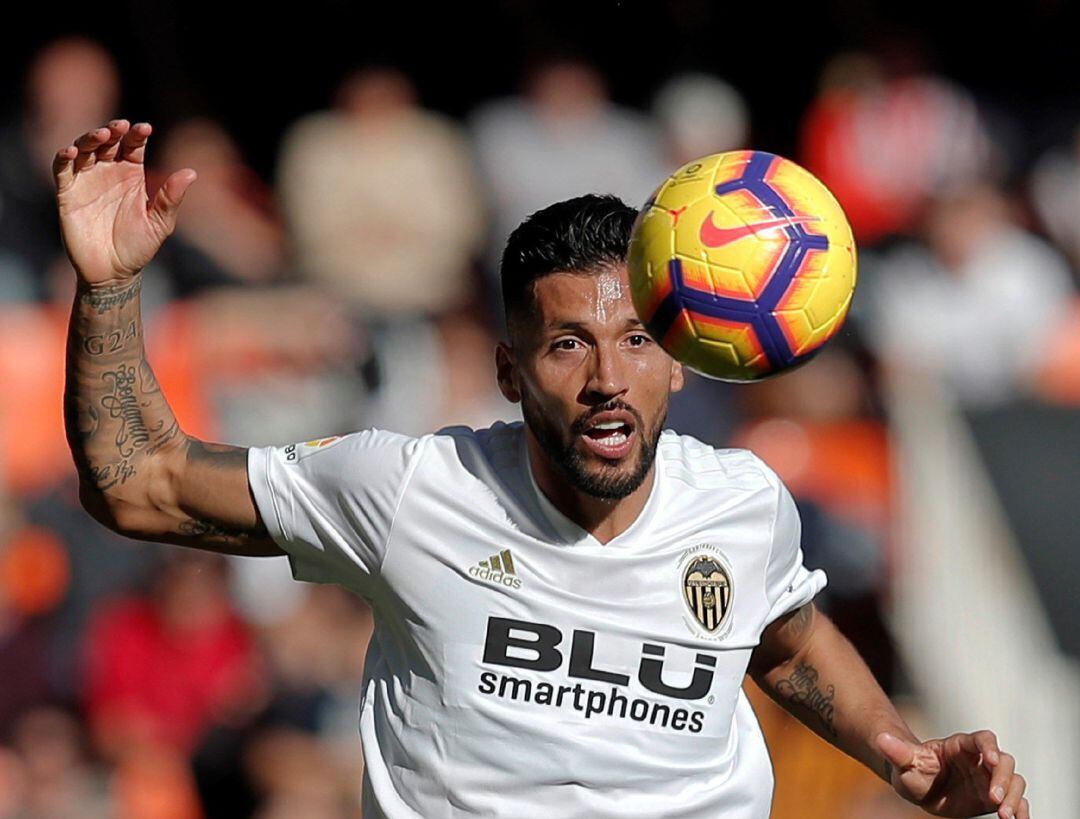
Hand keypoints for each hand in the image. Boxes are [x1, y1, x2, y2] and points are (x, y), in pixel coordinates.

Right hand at [52, 119, 196, 286]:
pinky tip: (72, 152)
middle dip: (113, 130)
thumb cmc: (138, 247)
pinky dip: (64, 157)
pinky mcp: (67, 193)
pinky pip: (62, 170)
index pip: (133, 146)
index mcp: (132, 175)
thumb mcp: (160, 223)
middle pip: (108, 142)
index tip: (145, 128)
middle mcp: (108, 173)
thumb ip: (171, 198)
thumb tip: (191, 172)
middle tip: (120, 126)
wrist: (113, 273)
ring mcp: (86, 180)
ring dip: (90, 138)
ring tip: (101, 135)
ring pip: (84, 149)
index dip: (137, 134)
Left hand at [876, 730, 1028, 817]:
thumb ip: (896, 751)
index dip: (990, 747)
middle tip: (994, 800)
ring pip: (1014, 781)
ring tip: (1004, 817)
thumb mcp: (903, 762)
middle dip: (1002, 779)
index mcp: (960, 745)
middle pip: (1004, 761)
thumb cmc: (911, 769)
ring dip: (1013, 797)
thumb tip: (880, 739)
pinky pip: (1016, 801)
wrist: (918, 788)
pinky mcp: (993, 797)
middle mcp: (979, 760)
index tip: (992, 760)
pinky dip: (1021, 810)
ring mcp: (989, 778)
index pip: (983, 739)